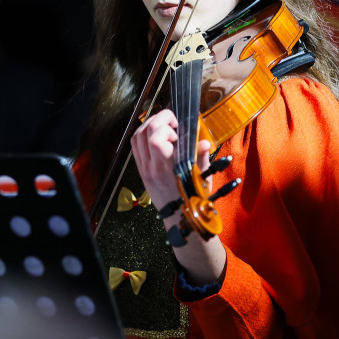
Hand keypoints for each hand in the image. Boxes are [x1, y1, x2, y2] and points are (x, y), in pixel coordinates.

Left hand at [131, 109, 223, 284]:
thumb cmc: (193, 199)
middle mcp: (151, 168)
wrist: (179, 219)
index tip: (178, 130)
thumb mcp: (202, 179)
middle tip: (173, 120)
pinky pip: (136, 145)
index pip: (155, 140)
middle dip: (159, 119)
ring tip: (165, 124)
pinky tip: (157, 133)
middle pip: (144, 133)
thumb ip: (201, 158)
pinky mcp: (141, 169)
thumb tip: (203, 142)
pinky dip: (144, 133)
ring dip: (150, 124)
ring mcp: (143, 168)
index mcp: (167, 169)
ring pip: (137, 137)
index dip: (165, 127)